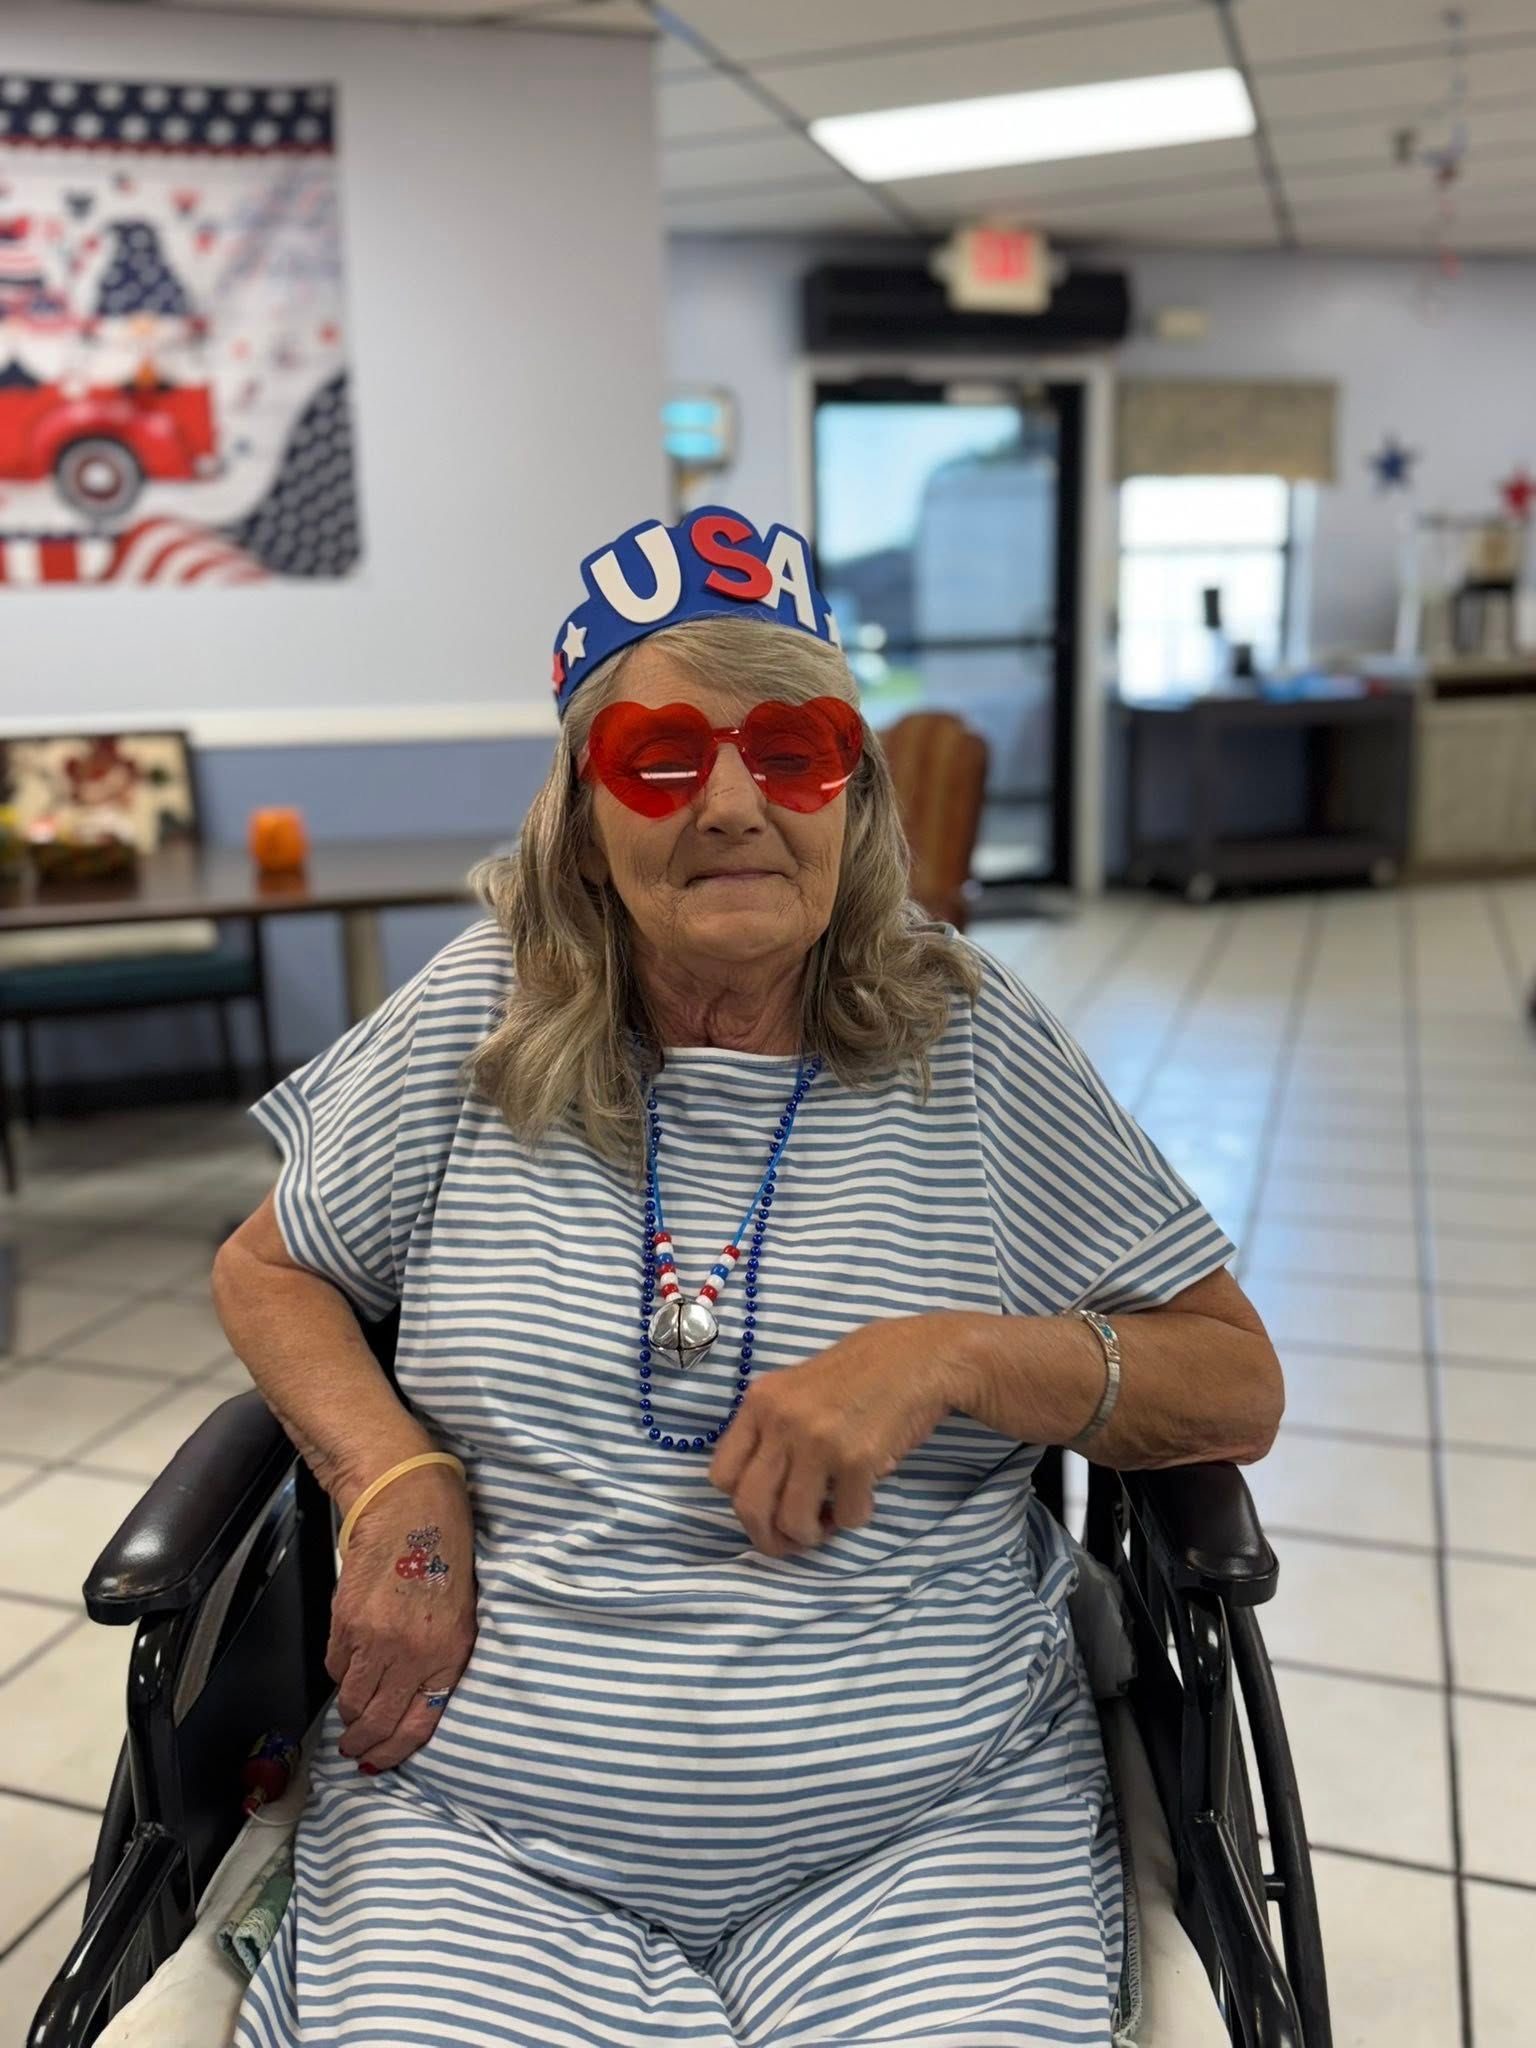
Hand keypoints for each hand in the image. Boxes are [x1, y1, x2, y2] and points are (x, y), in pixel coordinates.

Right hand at [328, 1465, 477, 1772]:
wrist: (409, 1504)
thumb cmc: (444, 1547)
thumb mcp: (461, 1609)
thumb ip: (440, 1654)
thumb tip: (414, 1693)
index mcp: (451, 1650)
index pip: (419, 1722)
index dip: (396, 1750)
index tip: (381, 1761)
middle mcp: (414, 1653)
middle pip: (380, 1720)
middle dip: (364, 1744)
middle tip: (355, 1751)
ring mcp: (377, 1640)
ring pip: (354, 1700)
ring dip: (349, 1715)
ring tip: (349, 1720)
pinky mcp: (347, 1623)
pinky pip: (337, 1666)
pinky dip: (340, 1674)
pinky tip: (348, 1670)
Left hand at [707, 1314, 966, 1557]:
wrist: (917, 1357)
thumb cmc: (859, 1373)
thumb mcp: (796, 1389)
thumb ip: (772, 1431)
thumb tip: (764, 1493)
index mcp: (759, 1402)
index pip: (721, 1475)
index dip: (742, 1502)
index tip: (768, 1508)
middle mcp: (781, 1420)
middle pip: (750, 1505)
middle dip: (769, 1538)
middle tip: (792, 1542)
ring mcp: (818, 1440)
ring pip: (793, 1520)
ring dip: (812, 1535)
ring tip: (830, 1521)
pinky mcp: (858, 1458)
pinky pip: (847, 1516)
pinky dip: (855, 1517)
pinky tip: (864, 1497)